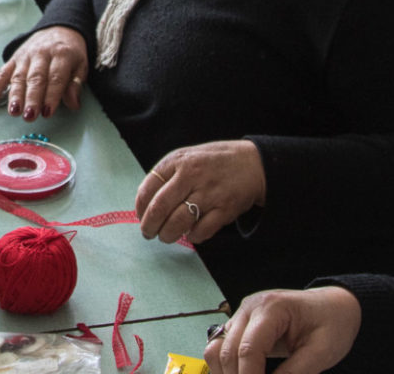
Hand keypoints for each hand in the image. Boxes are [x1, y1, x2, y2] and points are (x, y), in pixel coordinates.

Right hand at [0, 25, 86, 120]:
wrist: (59, 29)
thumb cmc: (70, 53)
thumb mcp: (81, 65)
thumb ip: (76, 84)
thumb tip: (73, 104)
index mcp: (62, 55)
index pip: (55, 78)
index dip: (51, 96)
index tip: (47, 113)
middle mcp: (41, 54)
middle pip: (35, 78)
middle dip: (31, 98)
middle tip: (29, 115)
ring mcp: (26, 56)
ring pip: (19, 76)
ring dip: (15, 95)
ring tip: (13, 111)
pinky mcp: (14, 58)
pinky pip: (3, 72)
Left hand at [136, 140, 266, 244]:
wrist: (253, 163)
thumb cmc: (213, 162)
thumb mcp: (187, 157)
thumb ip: (167, 175)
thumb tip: (145, 203)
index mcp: (177, 160)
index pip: (148, 187)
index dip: (140, 207)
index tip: (140, 216)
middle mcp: (191, 175)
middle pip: (160, 207)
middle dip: (149, 226)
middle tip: (148, 233)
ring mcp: (209, 193)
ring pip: (178, 222)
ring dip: (168, 234)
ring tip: (166, 236)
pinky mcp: (225, 209)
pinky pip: (202, 230)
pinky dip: (193, 236)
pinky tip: (191, 234)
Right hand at [204, 287, 361, 373]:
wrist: (333, 306)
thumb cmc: (331, 324)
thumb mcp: (322, 352)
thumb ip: (295, 373)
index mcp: (271, 308)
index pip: (249, 349)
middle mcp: (249, 308)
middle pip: (228, 351)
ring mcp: (241, 314)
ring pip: (217, 349)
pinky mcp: (240, 324)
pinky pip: (221, 347)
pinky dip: (226, 367)